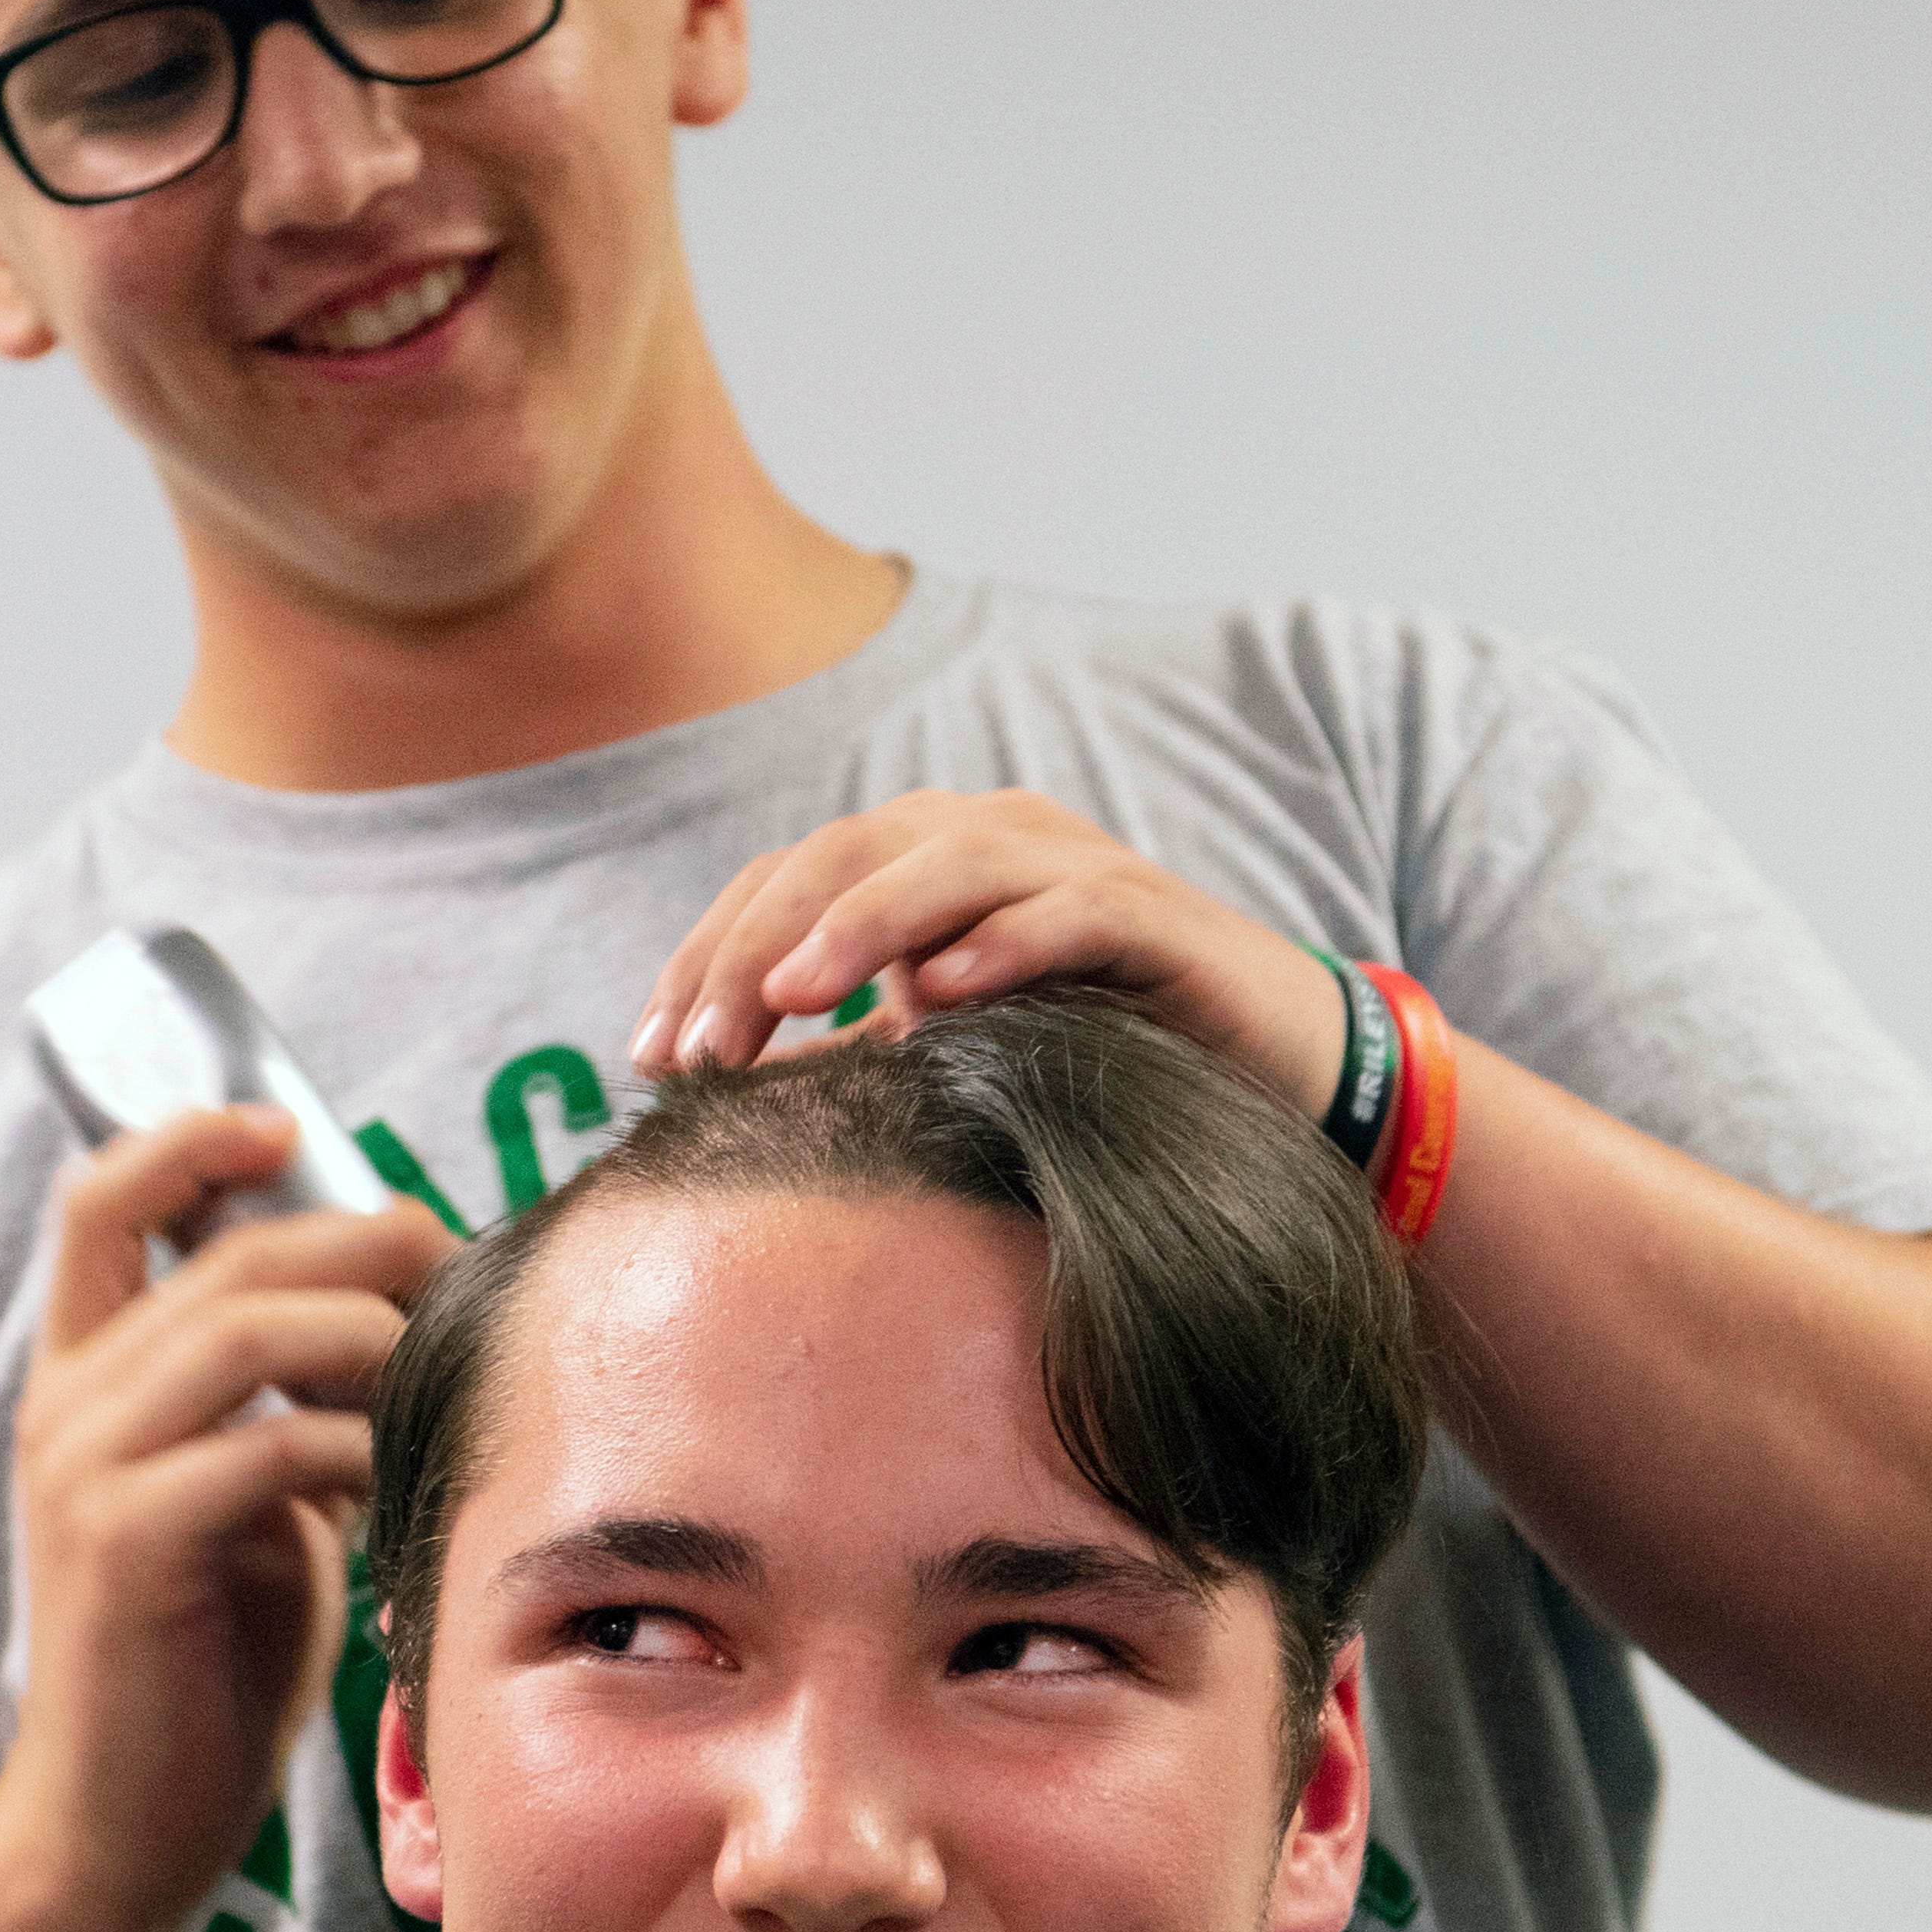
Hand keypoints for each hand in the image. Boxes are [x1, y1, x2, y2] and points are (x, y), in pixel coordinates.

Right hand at [0, 1107, 456, 1931]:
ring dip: (369, 1333)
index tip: (286, 1128)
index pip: (102, 1200)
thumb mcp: (248, 1496)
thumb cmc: (207, 1658)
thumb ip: (282, 1398)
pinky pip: (268, 1446)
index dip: (192, 1140)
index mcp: (84, 1379)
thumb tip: (396, 1303)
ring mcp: (85, 1471)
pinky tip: (396, 1477)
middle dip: (362, 1241)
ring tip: (433, 1372)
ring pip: (245, 1328)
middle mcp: (66, 1406)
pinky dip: (355, 1445)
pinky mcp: (126, 1544)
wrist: (120, 1823)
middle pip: (225, 1254)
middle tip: (454, 1268)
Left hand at [629, 789, 1351, 1114]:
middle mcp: (992, 838)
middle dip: (761, 944)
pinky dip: (1003, 942)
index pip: (791, 881)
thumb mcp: (950, 1052)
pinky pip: (1068, 911)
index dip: (712, 955)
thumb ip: (855, 1052)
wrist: (1278, 1069)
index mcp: (929, 859)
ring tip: (797, 996)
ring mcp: (1075, 867)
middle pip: (846, 854)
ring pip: (947, 862)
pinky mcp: (1151, 916)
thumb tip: (727, 1094)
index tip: (653, 1054)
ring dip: (863, 925)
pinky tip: (942, 998)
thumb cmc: (1097, 1054)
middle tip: (703, 1044)